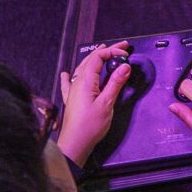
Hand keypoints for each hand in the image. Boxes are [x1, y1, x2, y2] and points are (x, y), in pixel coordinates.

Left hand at [56, 42, 131, 165]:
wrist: (75, 144)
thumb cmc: (89, 126)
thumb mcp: (107, 103)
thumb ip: (115, 83)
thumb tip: (124, 66)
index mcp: (85, 81)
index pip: (98, 57)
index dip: (112, 51)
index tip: (125, 53)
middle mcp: (77, 83)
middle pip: (91, 60)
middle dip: (106, 51)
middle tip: (122, 47)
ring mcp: (73, 91)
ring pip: (83, 68)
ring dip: (94, 59)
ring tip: (103, 52)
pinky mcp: (72, 100)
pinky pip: (69, 83)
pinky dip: (71, 75)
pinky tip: (66, 74)